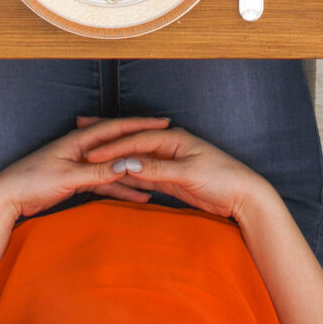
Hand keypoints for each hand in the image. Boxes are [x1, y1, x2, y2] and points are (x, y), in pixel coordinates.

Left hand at [0, 116, 172, 221]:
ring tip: (159, 181)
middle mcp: (82, 149)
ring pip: (114, 167)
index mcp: (80, 141)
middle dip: (143, 146)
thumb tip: (127, 164)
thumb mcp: (69, 176)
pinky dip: (120, 189)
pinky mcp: (76, 181)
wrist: (8, 196)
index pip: (116, 129)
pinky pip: (104, 183)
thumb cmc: (33, 180)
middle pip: (119, 146)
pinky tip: (136, 197)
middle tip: (168, 144)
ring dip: (134, 174)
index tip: (163, 122)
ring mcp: (80, 165)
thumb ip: (98, 171)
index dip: (141, 125)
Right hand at [86, 123, 277, 225]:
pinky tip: (112, 175)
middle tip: (79, 128)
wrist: (243, 195)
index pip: (136, 140)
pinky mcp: (171, 178)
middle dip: (106, 137)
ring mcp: (169, 161)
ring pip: (135, 157)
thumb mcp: (189, 173)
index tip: (90, 154)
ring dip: (112, 155)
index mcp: (174, 138)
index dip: (112, 147)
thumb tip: (127, 164)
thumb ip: (158, 169)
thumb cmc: (222, 178)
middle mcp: (169, 146)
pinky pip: (144, 173)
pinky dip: (127, 173)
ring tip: (88, 152)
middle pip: (132, 141)